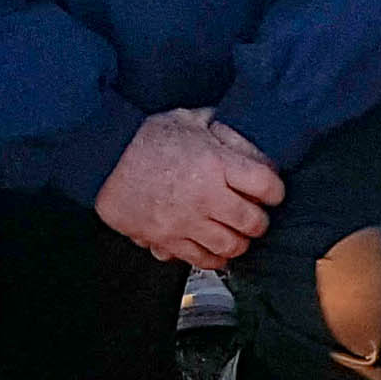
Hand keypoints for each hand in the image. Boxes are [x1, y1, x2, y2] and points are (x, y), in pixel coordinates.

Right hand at [94, 108, 282, 267]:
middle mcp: (206, 198)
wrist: (105, 159)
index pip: (267, 186)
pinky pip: (200, 260)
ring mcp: (186, 223)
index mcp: (216, 164)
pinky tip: (215, 248)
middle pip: (253, 223)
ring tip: (237, 232)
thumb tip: (251, 145)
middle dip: (260, 220)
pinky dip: (213, 258)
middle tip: (256, 214)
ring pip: (230, 247)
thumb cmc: (146, 136)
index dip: (276, 189)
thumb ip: (225, 132)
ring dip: (239, 242)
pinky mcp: (167, 240)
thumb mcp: (192, 119)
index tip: (272, 190)